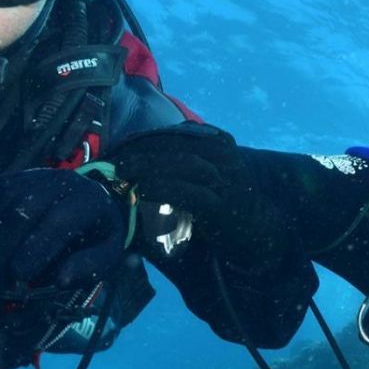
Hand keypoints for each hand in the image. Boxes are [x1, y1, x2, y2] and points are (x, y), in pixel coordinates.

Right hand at [0, 168, 125, 289]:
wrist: (93, 203)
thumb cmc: (97, 235)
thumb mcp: (108, 255)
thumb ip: (88, 267)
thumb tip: (61, 280)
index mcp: (90, 201)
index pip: (58, 221)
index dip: (36, 248)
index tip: (19, 275)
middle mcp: (62, 181)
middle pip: (24, 209)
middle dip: (5, 246)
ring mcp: (37, 176)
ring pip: (3, 199)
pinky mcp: (17, 176)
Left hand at [111, 128, 286, 269]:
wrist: (259, 233)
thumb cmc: (223, 207)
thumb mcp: (202, 180)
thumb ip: (176, 171)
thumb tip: (135, 171)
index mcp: (215, 142)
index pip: (169, 134)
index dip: (139, 141)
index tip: (113, 153)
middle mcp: (220, 155)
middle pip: (170, 145)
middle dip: (136, 154)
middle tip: (109, 165)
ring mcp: (222, 179)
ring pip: (176, 163)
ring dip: (143, 168)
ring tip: (119, 176)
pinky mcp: (221, 205)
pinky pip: (185, 192)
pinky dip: (160, 190)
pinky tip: (141, 192)